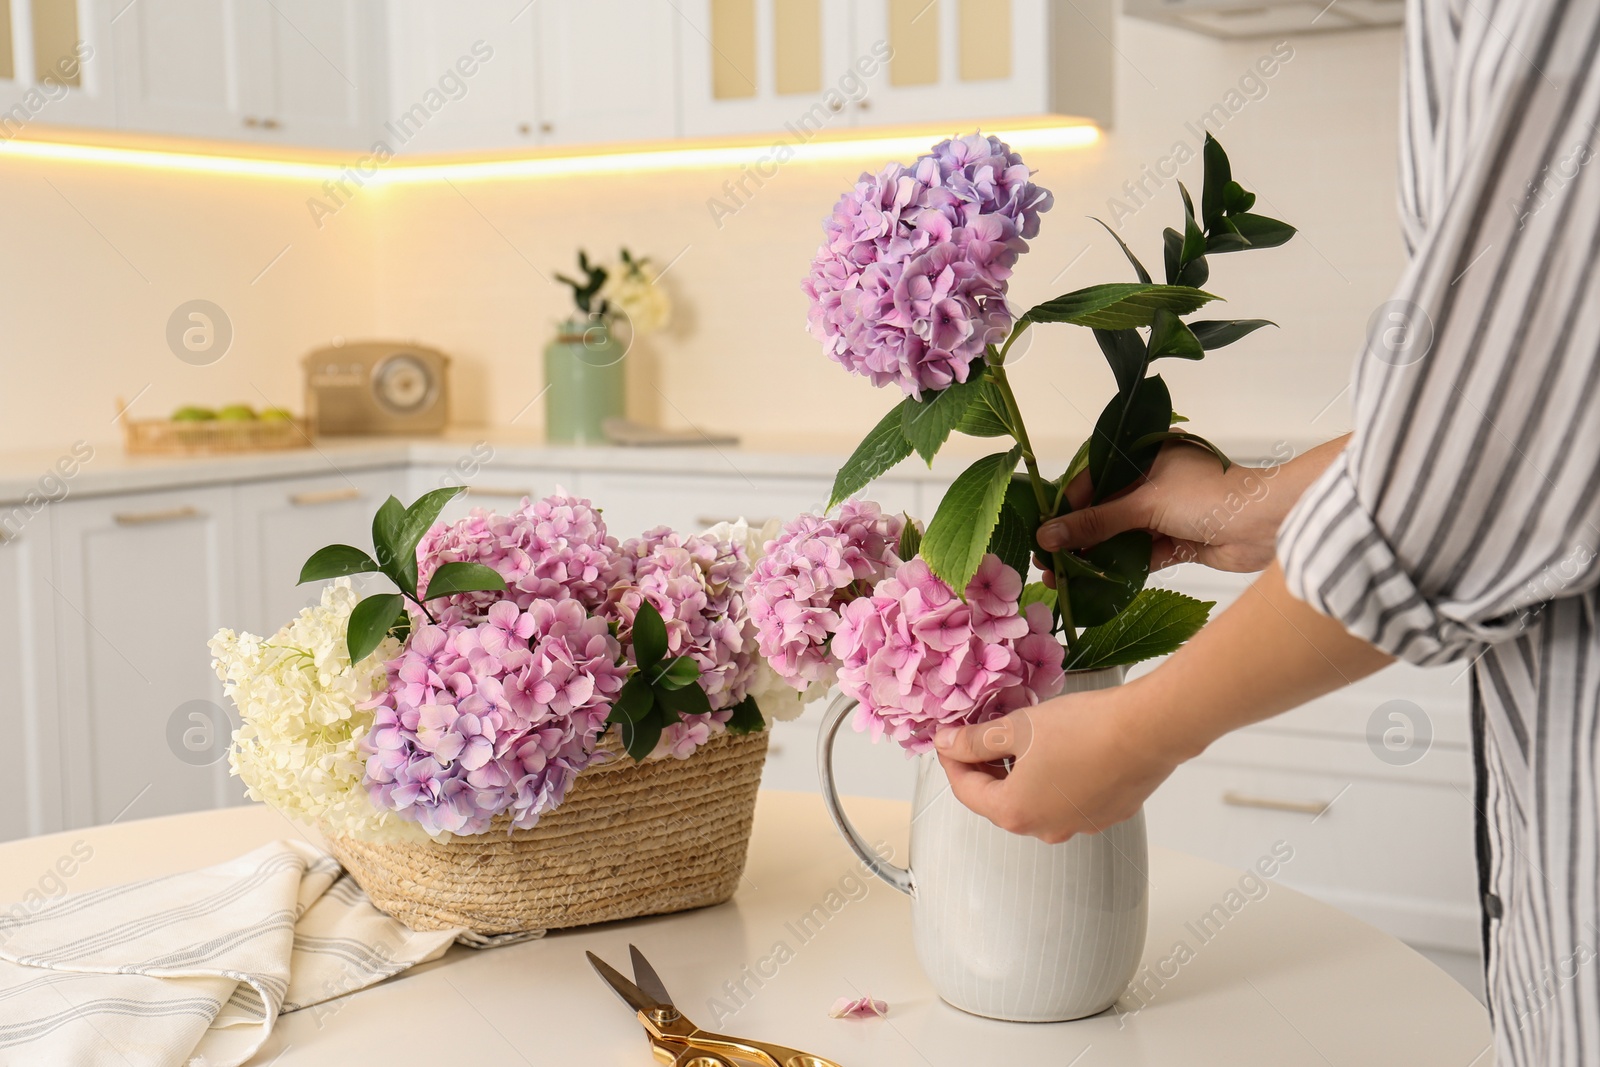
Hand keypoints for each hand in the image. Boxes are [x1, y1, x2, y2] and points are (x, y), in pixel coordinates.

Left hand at [933, 680, 1182, 843]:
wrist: (1147, 731)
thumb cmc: (1084, 729)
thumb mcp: (1017, 728)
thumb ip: (976, 741)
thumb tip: (948, 744)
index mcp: (1015, 812)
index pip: (966, 791)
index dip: (952, 761)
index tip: (949, 740)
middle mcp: (1045, 829)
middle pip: (999, 800)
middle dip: (985, 768)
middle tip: (980, 736)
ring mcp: (1077, 825)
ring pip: (1034, 801)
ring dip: (1019, 775)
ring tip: (1020, 740)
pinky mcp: (1104, 814)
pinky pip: (1066, 799)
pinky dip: (1052, 779)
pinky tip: (1058, 750)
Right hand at [1037, 443, 1287, 573]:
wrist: (1267, 524)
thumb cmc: (1210, 496)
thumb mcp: (1145, 504)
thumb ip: (1095, 522)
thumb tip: (1048, 536)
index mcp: (1146, 454)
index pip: (1095, 478)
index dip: (1068, 506)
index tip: (1043, 531)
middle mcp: (1154, 481)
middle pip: (1104, 510)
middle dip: (1076, 537)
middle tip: (1047, 561)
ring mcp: (1166, 512)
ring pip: (1119, 535)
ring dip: (1093, 556)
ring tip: (1062, 577)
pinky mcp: (1177, 541)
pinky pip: (1139, 554)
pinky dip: (1118, 568)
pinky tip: (1092, 584)